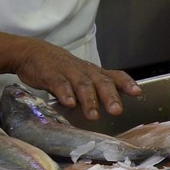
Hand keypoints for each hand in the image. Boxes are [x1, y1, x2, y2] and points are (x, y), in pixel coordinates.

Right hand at [11, 39, 139, 120]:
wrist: (33, 53)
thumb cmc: (62, 68)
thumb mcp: (83, 76)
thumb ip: (97, 88)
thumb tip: (114, 105)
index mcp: (94, 72)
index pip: (114, 75)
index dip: (126, 83)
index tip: (137, 93)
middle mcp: (84, 71)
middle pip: (100, 82)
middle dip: (110, 97)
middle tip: (117, 111)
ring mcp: (68, 72)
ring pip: (82, 85)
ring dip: (89, 100)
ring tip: (94, 116)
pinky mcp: (50, 75)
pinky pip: (59, 84)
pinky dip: (65, 94)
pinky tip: (69, 104)